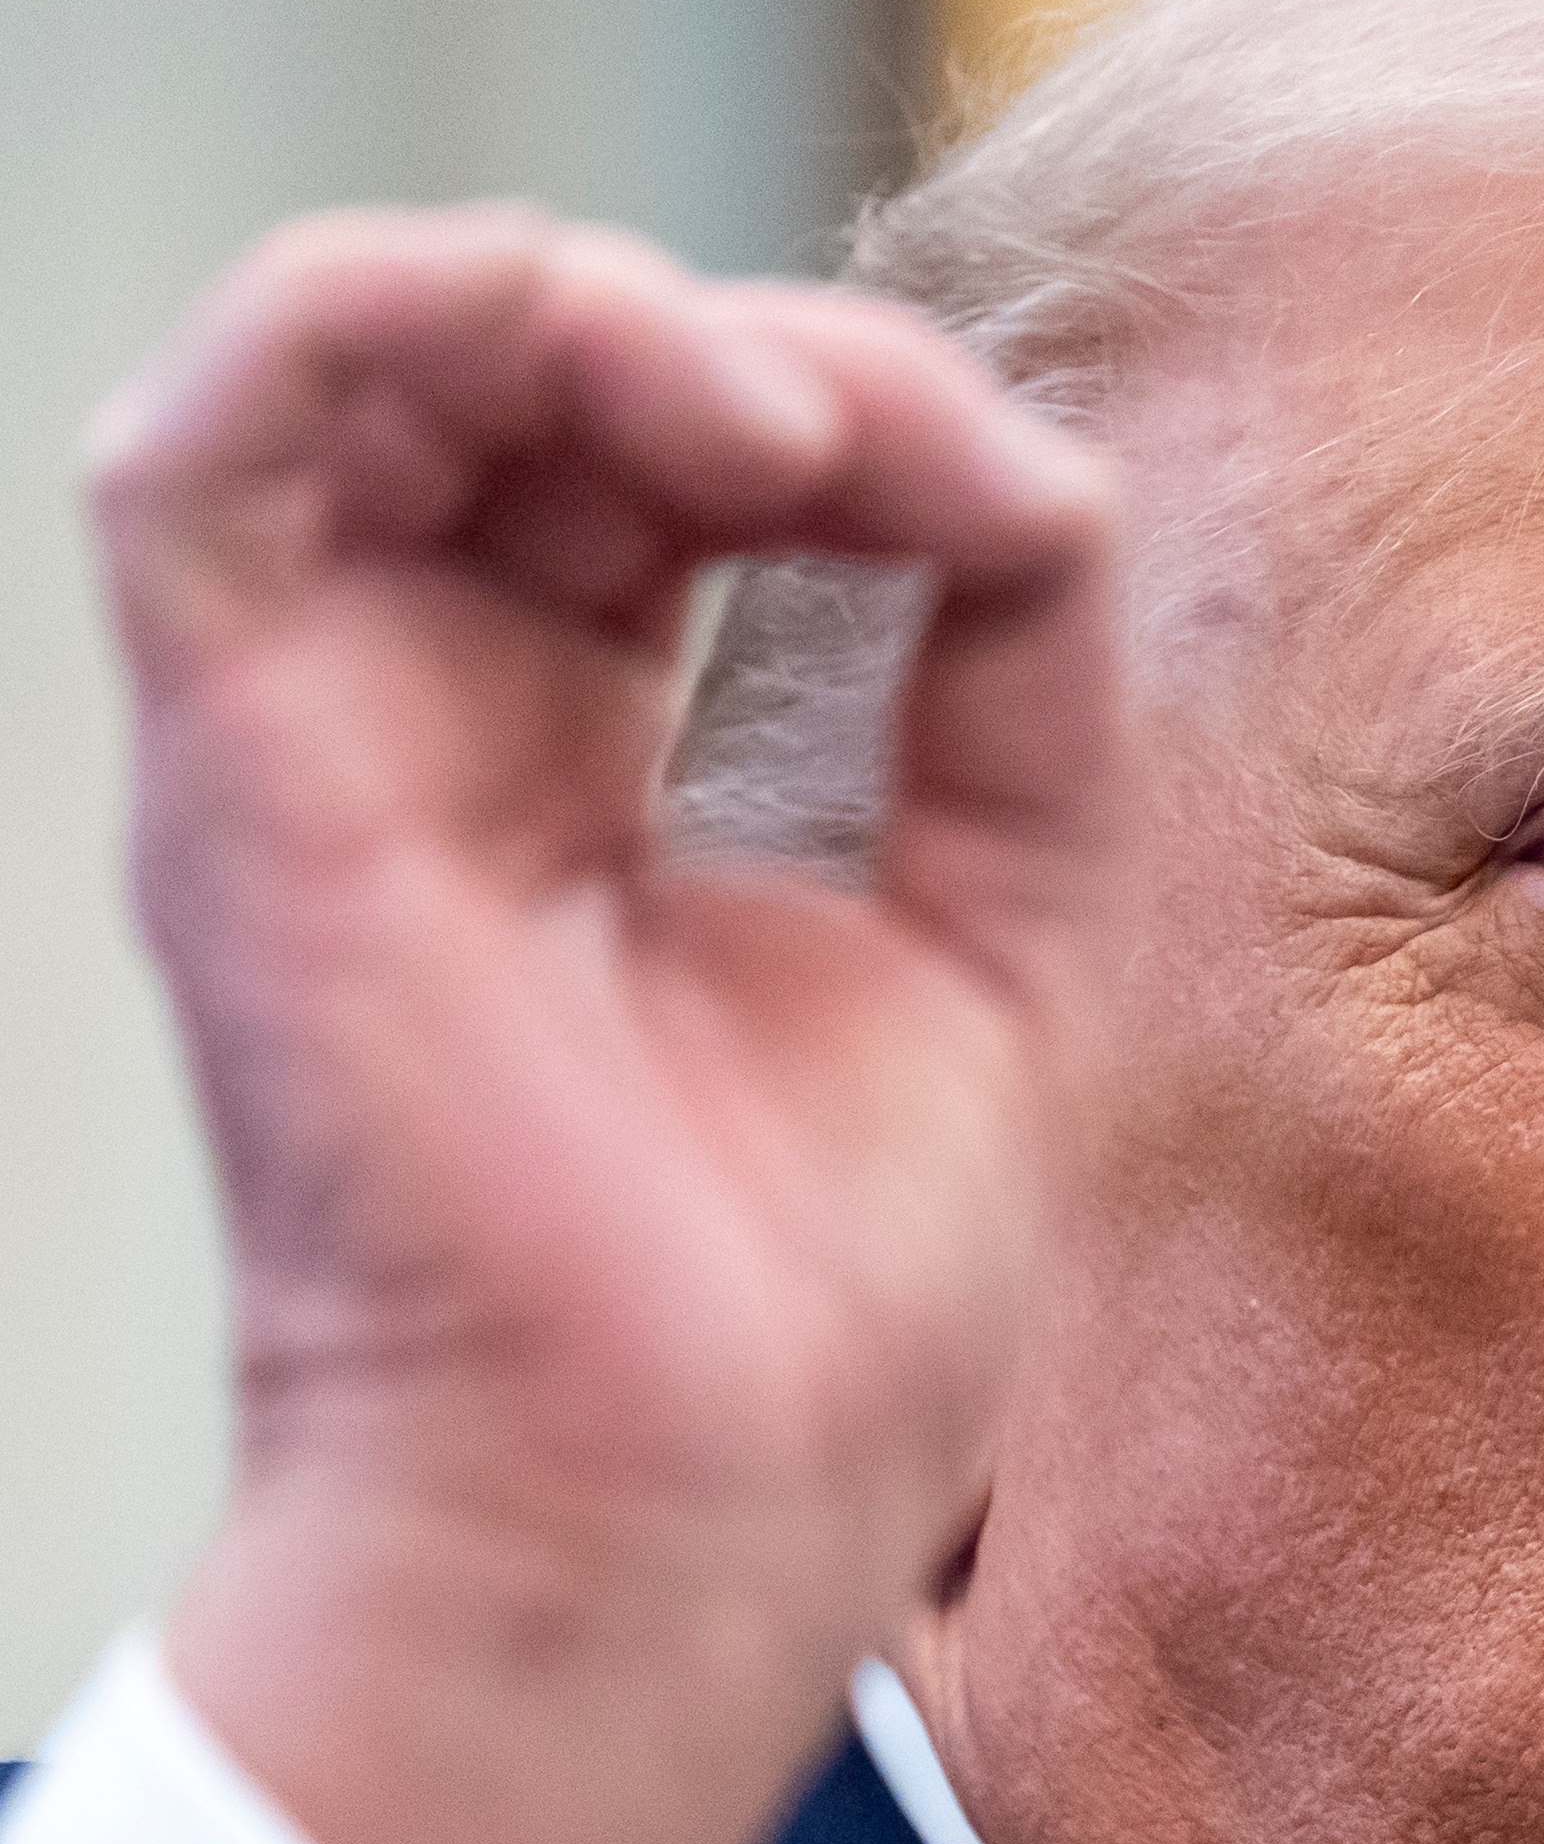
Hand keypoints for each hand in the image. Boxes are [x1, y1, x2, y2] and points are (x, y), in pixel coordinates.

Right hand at [92, 206, 1122, 1843]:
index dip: (846, 420)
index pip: (665, 479)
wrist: (692, 1535)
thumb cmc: (816, 1329)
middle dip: (737, 352)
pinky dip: (402, 325)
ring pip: (357, 362)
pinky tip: (632, 384)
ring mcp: (324, 751)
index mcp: (575, 780)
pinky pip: (211, 446)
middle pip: (530, 395)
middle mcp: (426, 738)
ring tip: (773, 423)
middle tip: (884, 452)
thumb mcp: (1005, 942)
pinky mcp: (250, 779)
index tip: (1013, 514)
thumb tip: (1033, 481)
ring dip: (579, 308)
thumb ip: (1014, 698)